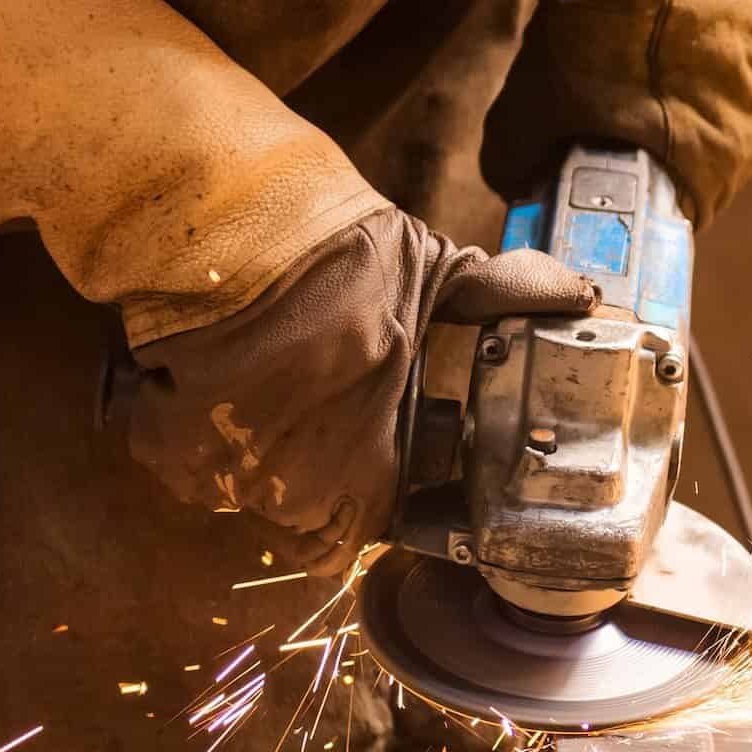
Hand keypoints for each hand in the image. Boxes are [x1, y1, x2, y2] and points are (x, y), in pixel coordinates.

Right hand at [126, 208, 595, 573]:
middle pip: (299, 524)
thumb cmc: (339, 248)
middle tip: (301, 422)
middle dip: (301, 483)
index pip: (363, 537)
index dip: (361, 514)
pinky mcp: (169, 440)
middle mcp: (305, 474)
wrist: (233, 215)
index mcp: (375, 448)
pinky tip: (191, 378)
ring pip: (235, 494)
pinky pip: (170, 458)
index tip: (358, 478)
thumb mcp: (435, 267)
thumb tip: (581, 297)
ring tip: (253, 390)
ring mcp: (236, 464)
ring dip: (239, 455)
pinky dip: (170, 424)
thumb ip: (503, 295)